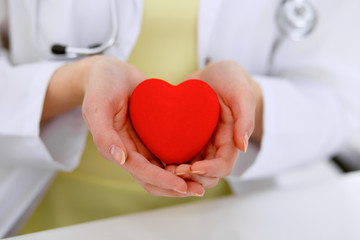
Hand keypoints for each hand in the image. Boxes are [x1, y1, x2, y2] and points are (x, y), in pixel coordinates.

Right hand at [81, 56, 203, 196]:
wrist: (111, 72)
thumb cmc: (102, 85)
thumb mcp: (97, 105)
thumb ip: (103, 133)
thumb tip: (119, 158)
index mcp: (114, 148)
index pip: (140, 172)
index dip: (161, 180)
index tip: (182, 186)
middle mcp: (129, 150)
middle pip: (153, 178)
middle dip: (175, 187)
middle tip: (198, 191)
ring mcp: (141, 144)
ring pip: (162, 169)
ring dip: (180, 179)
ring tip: (202, 183)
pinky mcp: (151, 135)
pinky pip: (166, 153)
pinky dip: (180, 162)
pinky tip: (197, 162)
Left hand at [166, 60, 262, 188]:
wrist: (213, 74)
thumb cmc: (232, 80)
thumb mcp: (242, 94)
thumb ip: (245, 118)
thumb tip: (243, 146)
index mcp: (230, 141)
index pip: (223, 166)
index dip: (209, 170)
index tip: (194, 168)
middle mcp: (214, 147)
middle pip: (206, 175)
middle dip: (192, 178)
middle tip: (174, 171)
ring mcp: (198, 144)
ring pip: (190, 170)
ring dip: (178, 175)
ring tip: (164, 170)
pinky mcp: (184, 138)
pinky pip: (176, 155)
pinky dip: (169, 162)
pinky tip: (156, 160)